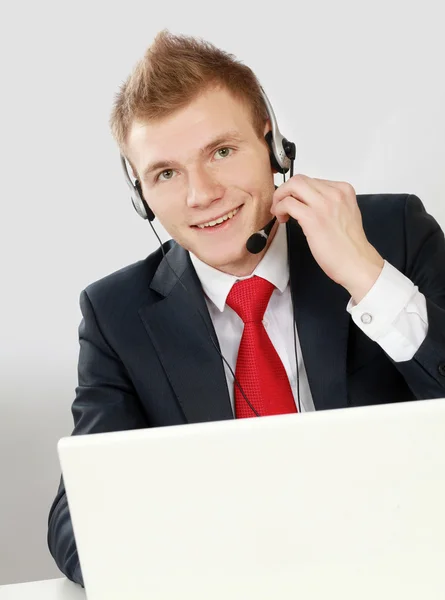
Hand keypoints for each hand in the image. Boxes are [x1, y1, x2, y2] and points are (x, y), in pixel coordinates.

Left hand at [271, 174, 384, 302]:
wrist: (356, 263)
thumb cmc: (349, 246)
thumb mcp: (344, 214)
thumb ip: (329, 204)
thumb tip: (308, 202)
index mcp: (343, 190)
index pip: (312, 180)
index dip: (297, 191)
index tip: (293, 201)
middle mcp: (334, 193)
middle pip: (300, 179)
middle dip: (285, 190)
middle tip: (280, 204)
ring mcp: (323, 205)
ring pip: (292, 186)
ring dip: (280, 197)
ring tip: (279, 211)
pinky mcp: (312, 218)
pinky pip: (288, 203)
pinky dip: (279, 208)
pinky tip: (282, 218)